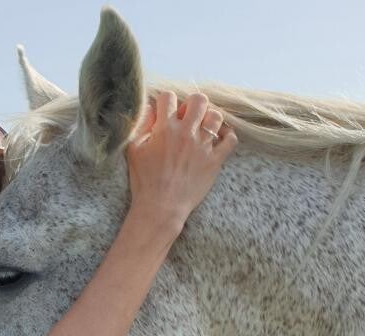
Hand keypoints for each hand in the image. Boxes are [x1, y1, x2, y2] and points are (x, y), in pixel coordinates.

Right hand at [126, 91, 237, 236]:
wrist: (160, 208)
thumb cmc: (144, 182)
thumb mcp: (133, 151)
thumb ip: (141, 126)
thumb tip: (149, 109)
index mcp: (164, 129)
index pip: (168, 97)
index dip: (166, 102)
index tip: (165, 113)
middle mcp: (186, 133)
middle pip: (198, 100)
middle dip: (192, 105)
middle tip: (187, 119)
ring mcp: (203, 147)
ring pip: (216, 116)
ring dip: (209, 119)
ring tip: (203, 128)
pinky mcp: (214, 161)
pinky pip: (230, 140)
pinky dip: (227, 135)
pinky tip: (219, 138)